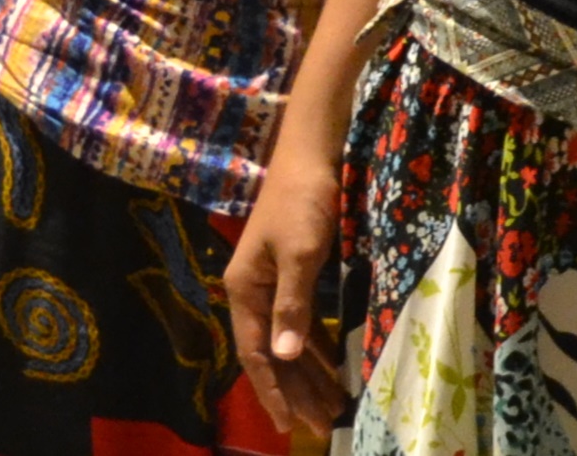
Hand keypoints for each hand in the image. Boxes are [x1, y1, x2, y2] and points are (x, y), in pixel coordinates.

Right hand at [224, 135, 351, 436]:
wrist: (312, 153)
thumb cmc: (304, 201)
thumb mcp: (301, 254)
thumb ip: (292, 307)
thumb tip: (280, 357)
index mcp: (244, 290)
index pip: (255, 354)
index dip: (272, 391)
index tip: (287, 424)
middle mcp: (252, 292)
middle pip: (271, 353)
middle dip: (295, 390)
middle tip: (322, 424)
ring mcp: (271, 284)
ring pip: (287, 341)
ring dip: (307, 373)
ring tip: (332, 406)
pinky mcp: (292, 274)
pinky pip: (300, 322)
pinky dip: (314, 346)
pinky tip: (332, 365)